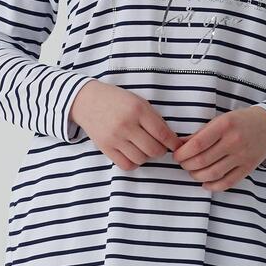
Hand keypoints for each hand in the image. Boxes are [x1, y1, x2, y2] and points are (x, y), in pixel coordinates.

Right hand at [68, 80, 184, 169]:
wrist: (87, 100)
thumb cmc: (117, 100)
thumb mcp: (138, 101)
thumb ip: (154, 118)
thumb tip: (171, 139)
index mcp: (138, 110)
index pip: (163, 134)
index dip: (174, 143)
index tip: (178, 146)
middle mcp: (126, 124)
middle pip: (154, 150)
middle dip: (161, 151)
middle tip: (159, 146)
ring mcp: (114, 137)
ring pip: (141, 159)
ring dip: (146, 156)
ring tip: (143, 147)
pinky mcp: (105, 147)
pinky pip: (126, 165)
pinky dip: (133, 162)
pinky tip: (133, 153)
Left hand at [173, 107, 265, 190]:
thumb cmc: (240, 121)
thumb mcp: (220, 120)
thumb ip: (200, 133)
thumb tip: (179, 146)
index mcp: (224, 125)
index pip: (197, 144)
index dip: (182, 153)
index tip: (177, 155)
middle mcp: (234, 141)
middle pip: (202, 161)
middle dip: (186, 165)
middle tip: (183, 163)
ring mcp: (242, 156)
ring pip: (213, 174)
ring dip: (197, 176)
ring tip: (193, 171)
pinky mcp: (248, 168)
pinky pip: (227, 183)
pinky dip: (212, 186)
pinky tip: (205, 182)